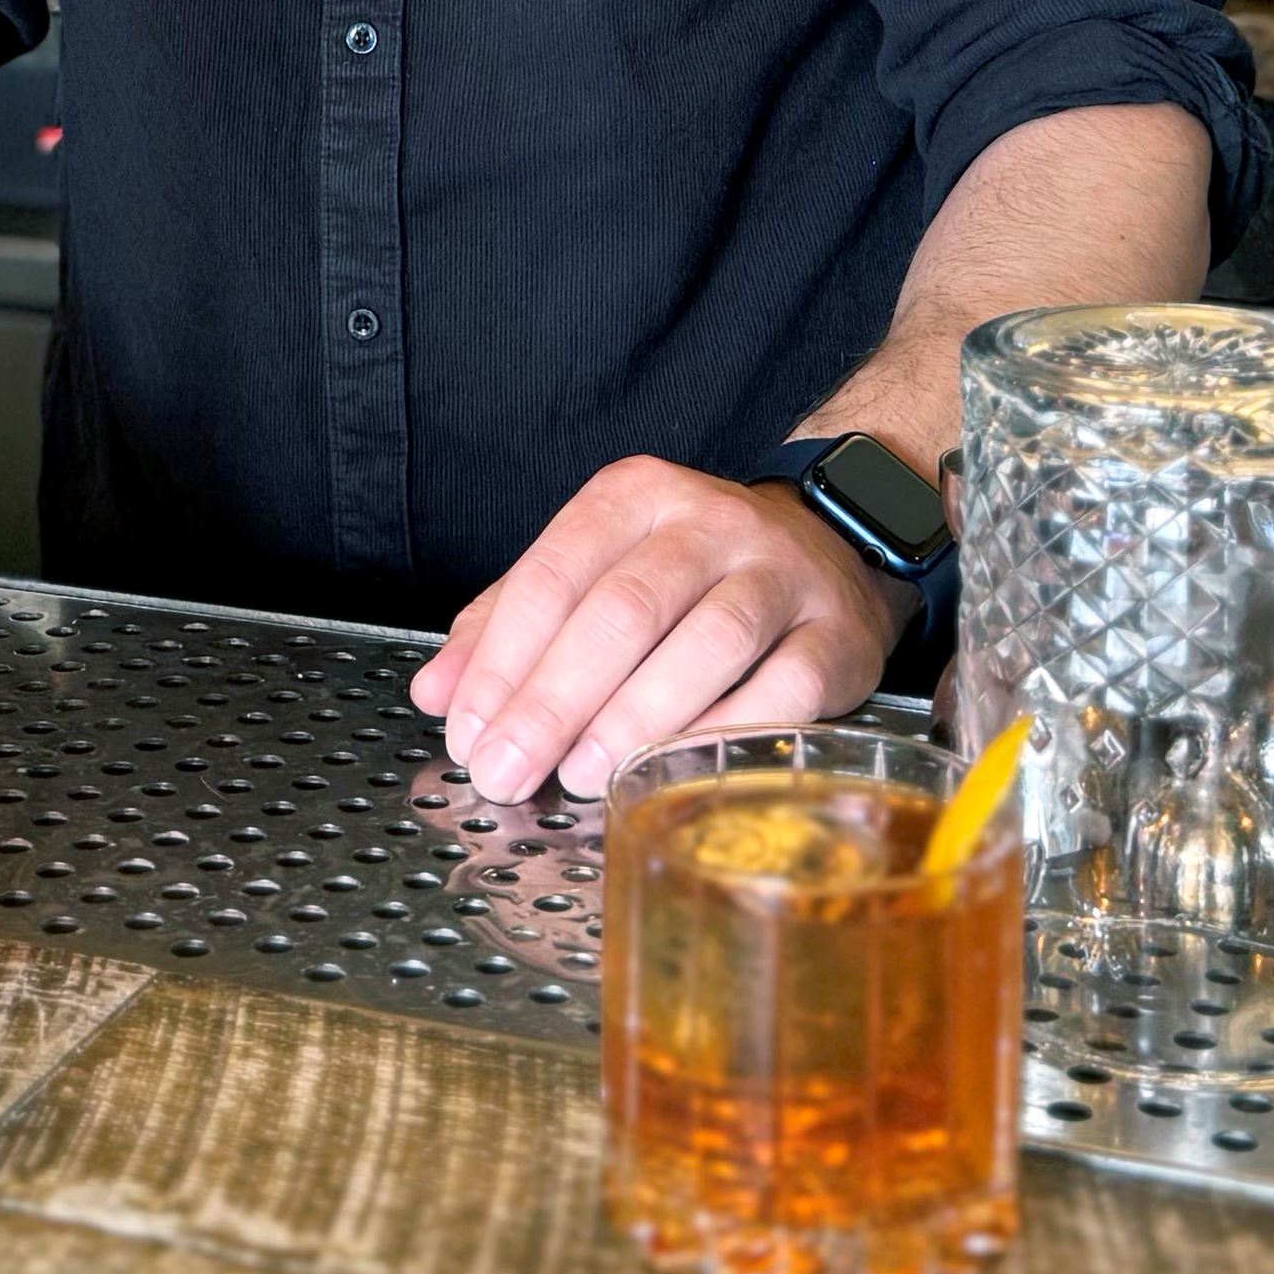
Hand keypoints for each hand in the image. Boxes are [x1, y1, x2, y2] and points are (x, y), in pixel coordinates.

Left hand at [408, 458, 908, 805]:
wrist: (832, 550)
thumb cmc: (688, 574)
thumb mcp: (592, 572)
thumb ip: (508, 625)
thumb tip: (435, 693)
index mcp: (633, 496)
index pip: (552, 574)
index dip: (502, 659)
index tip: (468, 731)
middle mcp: (708, 522)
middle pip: (621, 611)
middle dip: (554, 700)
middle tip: (509, 770)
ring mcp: (780, 574)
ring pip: (705, 643)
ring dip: (635, 718)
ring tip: (583, 777)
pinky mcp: (838, 635)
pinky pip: (784, 688)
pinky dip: (727, 734)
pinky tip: (679, 772)